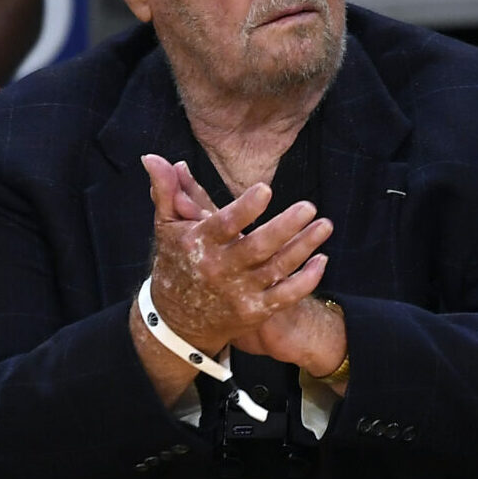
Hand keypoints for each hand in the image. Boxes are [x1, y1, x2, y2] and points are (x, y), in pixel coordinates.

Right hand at [140, 153, 331, 353]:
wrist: (176, 321)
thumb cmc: (175, 263)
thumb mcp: (166, 226)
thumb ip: (167, 191)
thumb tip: (153, 157)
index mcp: (199, 244)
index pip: (225, 224)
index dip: (246, 208)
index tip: (266, 189)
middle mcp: (220, 269)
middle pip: (258, 247)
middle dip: (285, 227)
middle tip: (309, 206)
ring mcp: (240, 292)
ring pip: (278, 268)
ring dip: (304, 247)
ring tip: (325, 225)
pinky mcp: (255, 310)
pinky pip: (286, 296)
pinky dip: (306, 280)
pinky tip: (321, 259)